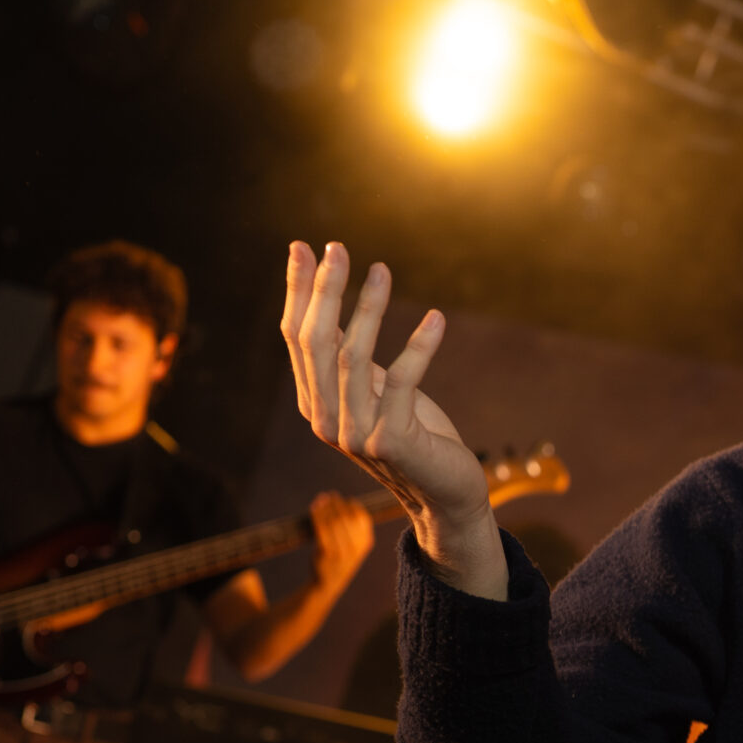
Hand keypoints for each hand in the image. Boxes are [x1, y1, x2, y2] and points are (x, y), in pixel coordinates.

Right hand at [280, 242, 505, 596]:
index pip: (297, 339)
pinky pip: (403, 381)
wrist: (445, 494)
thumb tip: (329, 301)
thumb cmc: (415, 435)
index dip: (298, 292)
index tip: (303, 248)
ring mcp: (357, 433)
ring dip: (368, 309)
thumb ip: (349, 359)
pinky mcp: (394, 440)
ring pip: (352, 357)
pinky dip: (420, 346)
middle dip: (324, 291)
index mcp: (317, 404)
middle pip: (316, 343)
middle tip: (338, 247)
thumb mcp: (376, 391)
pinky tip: (436, 319)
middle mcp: (328, 420)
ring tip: (382, 271)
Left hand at [307, 489, 374, 590]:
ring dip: (326, 506)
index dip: (353, 505)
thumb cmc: (339, 561)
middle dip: (337, 503)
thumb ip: (354, 530)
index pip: (362, 518)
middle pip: (346, 516)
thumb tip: (343, 502)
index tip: (345, 499)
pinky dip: (316, 515)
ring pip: (333, 520)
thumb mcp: (354, 548)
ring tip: (321, 499)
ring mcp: (342, 551)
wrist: (326, 585)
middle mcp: (356, 548)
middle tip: (329, 495)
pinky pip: (321, 528)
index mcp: (365, 544)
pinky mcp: (326, 553)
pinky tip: (313, 508)